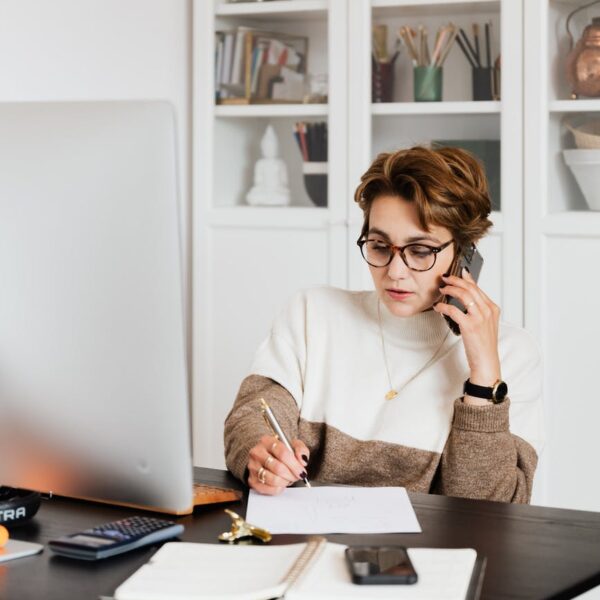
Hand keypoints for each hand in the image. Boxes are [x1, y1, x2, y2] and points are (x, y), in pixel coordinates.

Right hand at [247, 435, 309, 494]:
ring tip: (288, 478)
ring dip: (285, 482)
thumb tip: (302, 460)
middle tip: (297, 476)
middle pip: (278, 468)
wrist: (267, 458)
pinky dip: (278, 489)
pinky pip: (268, 489)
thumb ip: (301, 450)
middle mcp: (257, 453)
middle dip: (291, 475)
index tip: (302, 471)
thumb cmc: (280, 452)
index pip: (283, 453)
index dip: (295, 465)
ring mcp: (253, 467)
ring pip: (273, 479)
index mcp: (267, 441)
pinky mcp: (252, 480)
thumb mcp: (293, 445)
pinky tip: (281, 483)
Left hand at [433, 268, 500, 391]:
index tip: (458, 272)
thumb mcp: (485, 323)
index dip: (466, 278)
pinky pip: (453, 310)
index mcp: (493, 308)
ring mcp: (479, 318)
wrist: (486, 361)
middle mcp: (488, 311)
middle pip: (470, 288)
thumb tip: (464, 298)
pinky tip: (438, 307)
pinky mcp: (470, 326)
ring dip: (450, 289)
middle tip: (445, 278)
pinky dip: (443, 306)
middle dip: (455, 280)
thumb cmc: (484, 344)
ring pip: (463, 295)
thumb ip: (478, 310)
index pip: (478, 288)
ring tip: (442, 289)